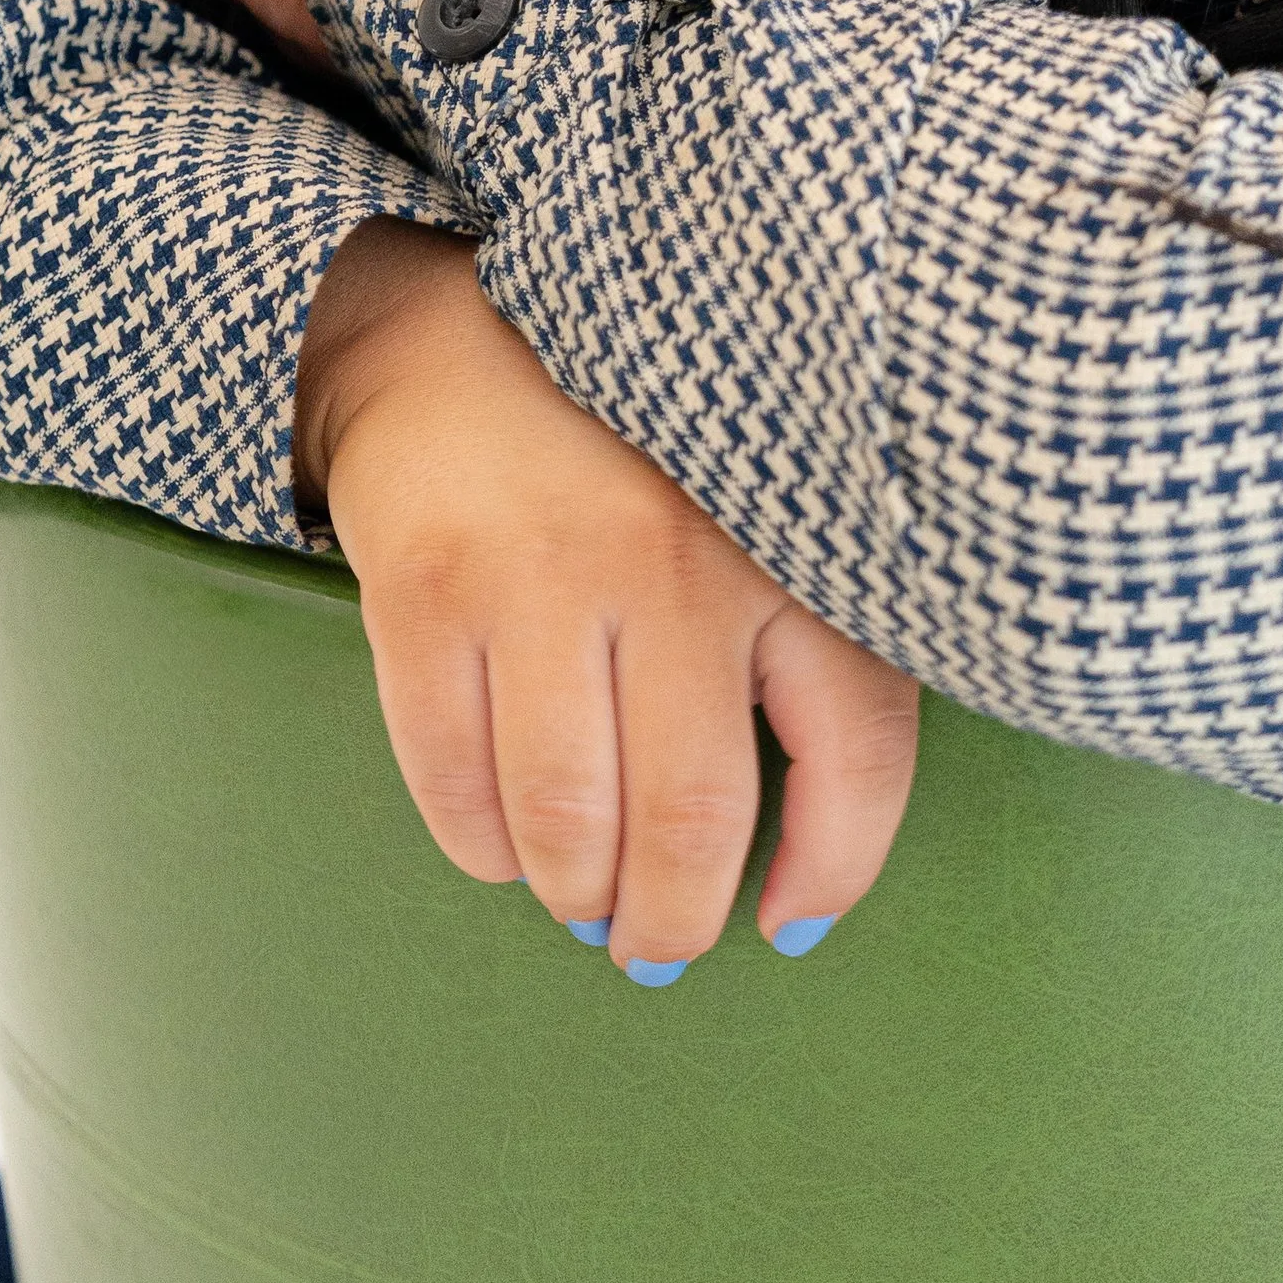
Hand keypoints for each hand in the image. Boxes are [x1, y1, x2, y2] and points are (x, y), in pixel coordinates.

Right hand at [297, 222, 919, 976]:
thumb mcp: (748, 518)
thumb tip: (802, 876)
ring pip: (568, 823)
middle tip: (655, 942)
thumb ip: (797, 649)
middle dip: (672, 920)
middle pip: (692, 818)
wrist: (451, 340)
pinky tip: (503, 839)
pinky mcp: (426, 589)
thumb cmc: (628, 460)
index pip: (856, 745)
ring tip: (579, 895)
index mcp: (777, 543)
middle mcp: (671, 558)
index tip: (792, 922)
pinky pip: (455, 782)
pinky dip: (482, 846)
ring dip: (574, 894)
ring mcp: (540, 572)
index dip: (835, 866)